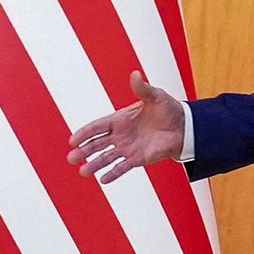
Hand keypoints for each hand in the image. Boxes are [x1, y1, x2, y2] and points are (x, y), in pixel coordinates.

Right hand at [66, 71, 184, 183]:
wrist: (183, 127)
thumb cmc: (168, 109)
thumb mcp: (155, 97)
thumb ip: (142, 88)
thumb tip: (135, 74)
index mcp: (119, 119)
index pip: (97, 127)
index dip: (84, 133)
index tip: (72, 140)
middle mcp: (120, 135)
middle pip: (97, 144)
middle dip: (83, 151)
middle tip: (71, 158)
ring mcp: (127, 148)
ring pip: (106, 157)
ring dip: (94, 164)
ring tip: (82, 172)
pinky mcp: (137, 159)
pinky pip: (123, 167)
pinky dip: (113, 173)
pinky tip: (103, 180)